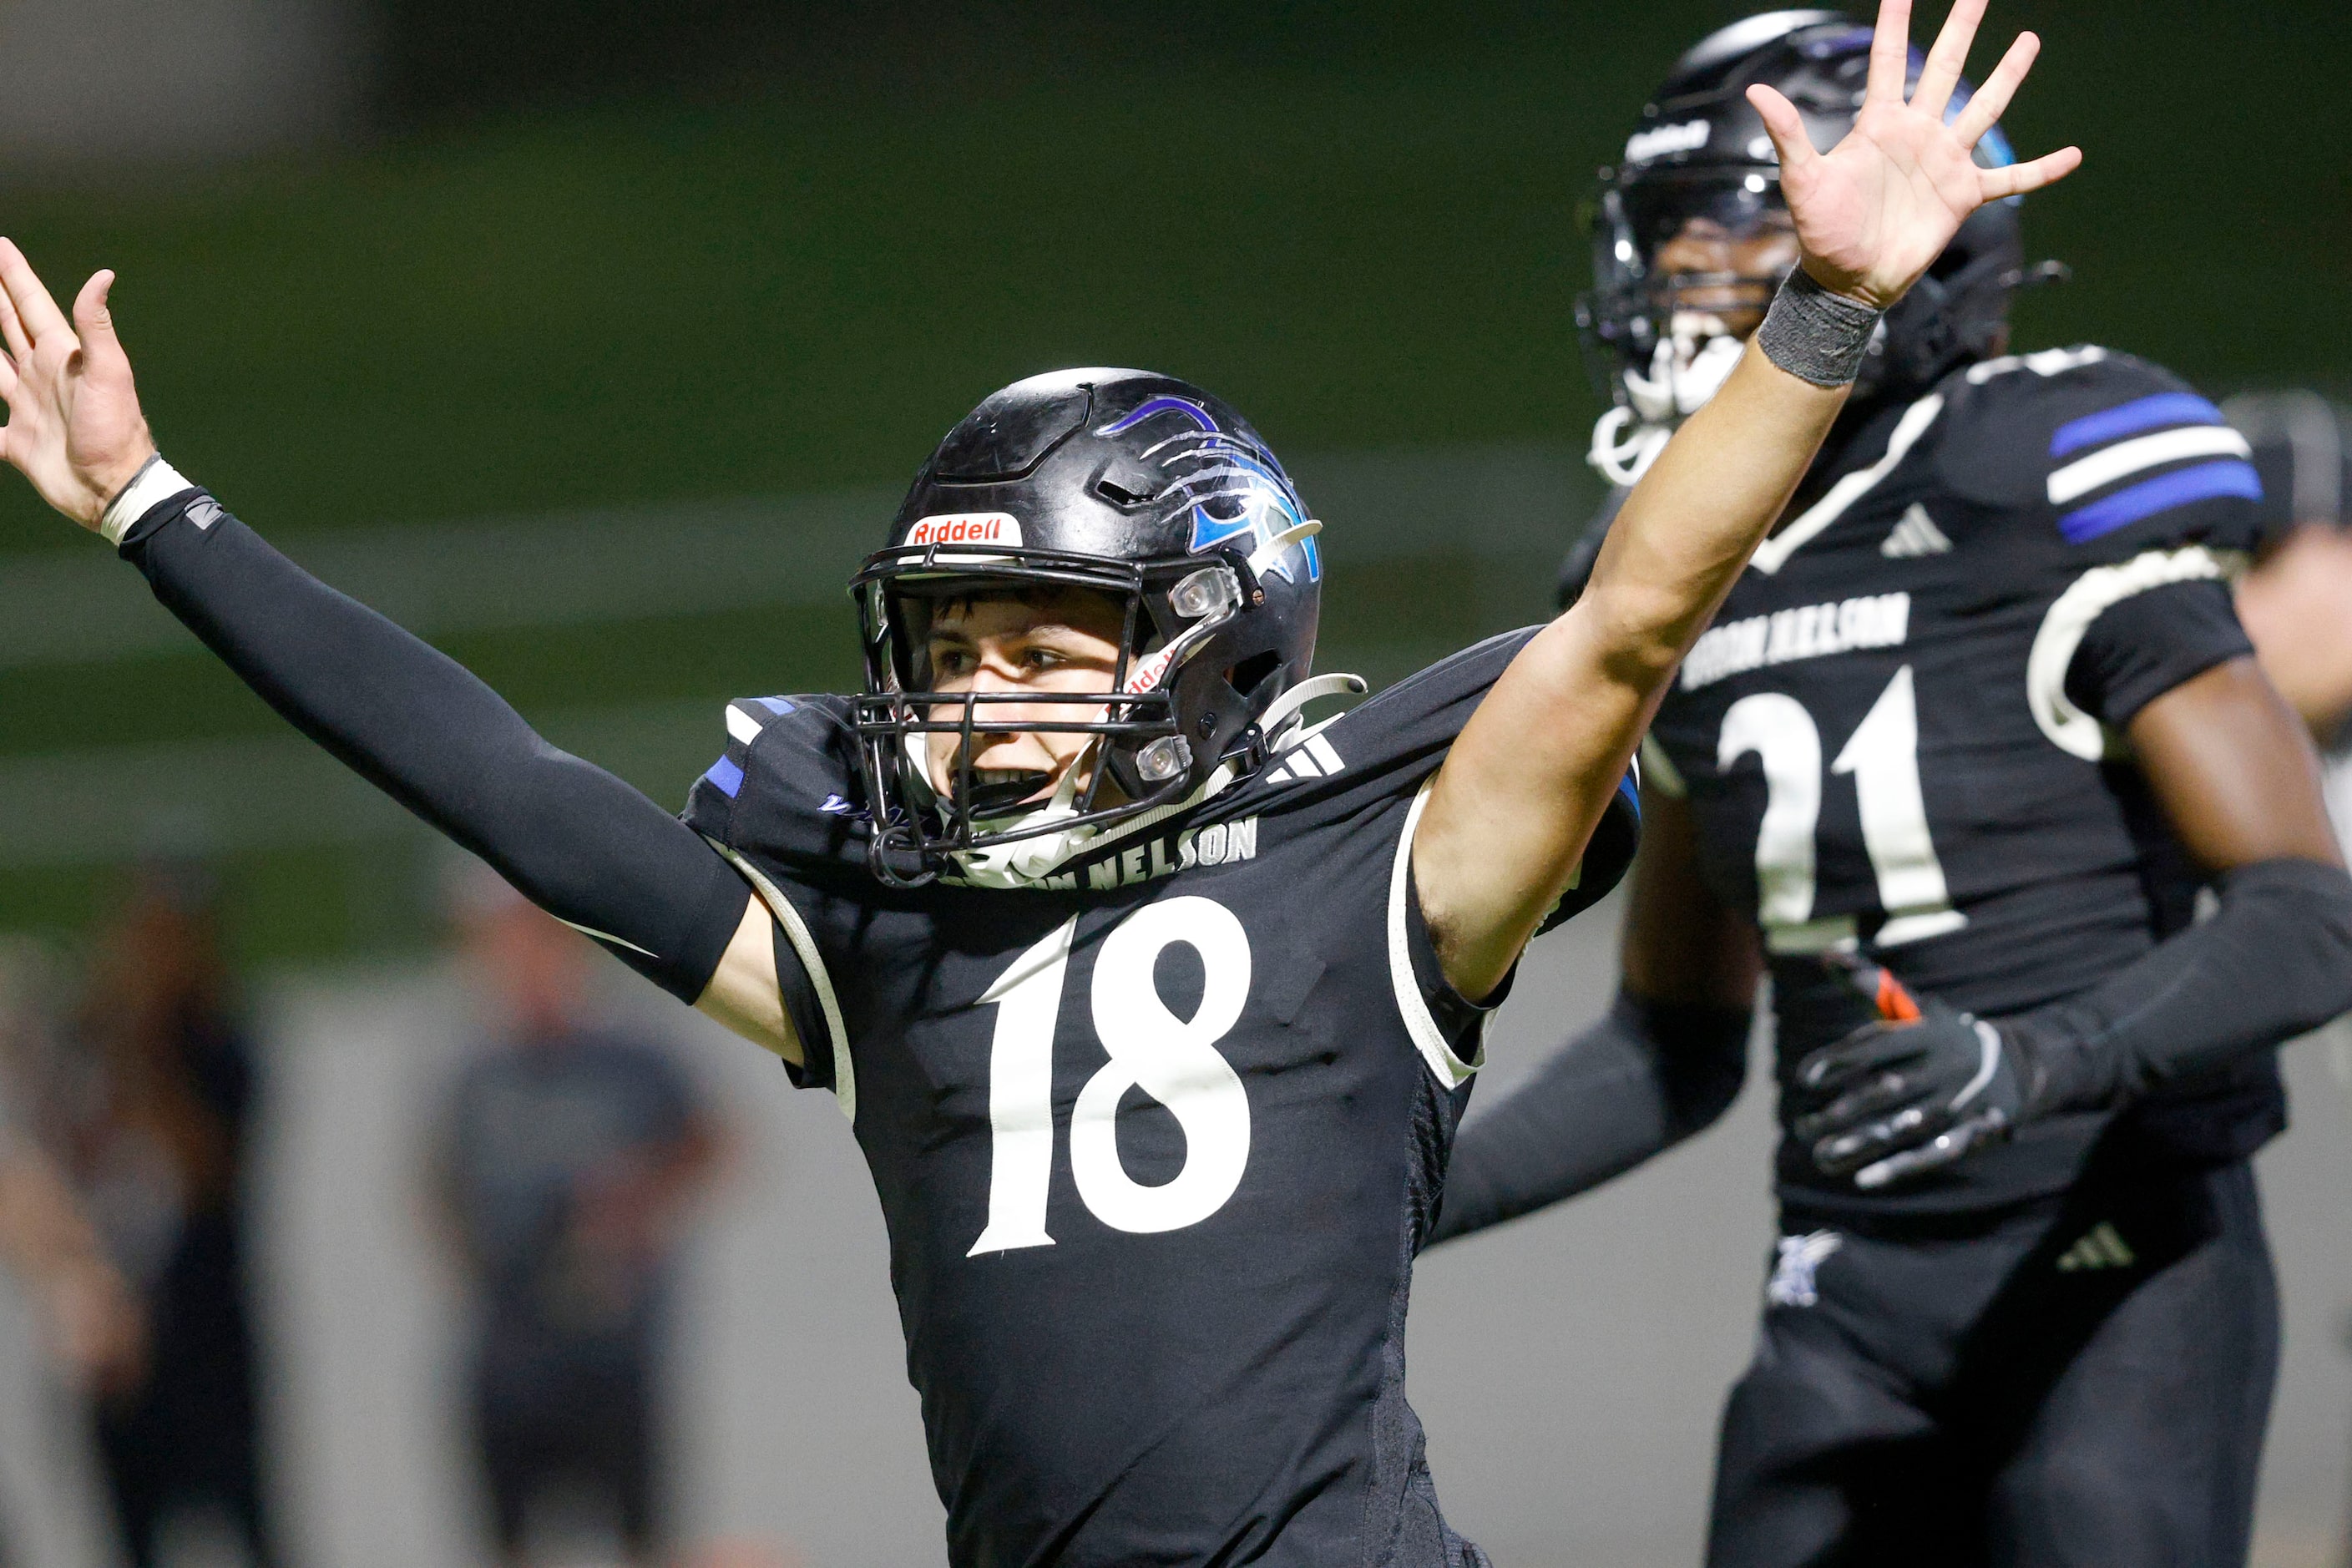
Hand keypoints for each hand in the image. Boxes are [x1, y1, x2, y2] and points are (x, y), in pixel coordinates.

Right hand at [0, 239, 156, 528]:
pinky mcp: (15, 442)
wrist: (112, 489)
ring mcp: (26, 407)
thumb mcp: (109, 373)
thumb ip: (97, 326)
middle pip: (9, 325)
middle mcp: (40, 375)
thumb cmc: (115, 430)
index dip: (14, 276)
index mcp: (60, 355)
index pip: (31, 305)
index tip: (0, 245)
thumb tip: (104, 275)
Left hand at [1750, 0, 2080, 309]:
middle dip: (1961, 30)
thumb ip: (1788, 134)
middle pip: (1945, 69)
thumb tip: (1756, 92)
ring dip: (2007, 76)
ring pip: (1984, 108)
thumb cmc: (1821, 232)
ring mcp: (1944, 161)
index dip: (1896, 25)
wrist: (1848, 280)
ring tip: (2029, 41)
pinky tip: (2074, 155)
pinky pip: (2012, 178)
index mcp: (1879, 124)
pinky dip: (2042, 169)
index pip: (1890, 63)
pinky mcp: (1964, 194)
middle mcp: (1917, 134)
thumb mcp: (1803, 180)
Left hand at [1789, 954, 2036, 1187]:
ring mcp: (1963, 1102)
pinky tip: (1864, 1179)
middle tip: (1802, 1127)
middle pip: (1888, 1090)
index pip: (1878, 1045)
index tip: (1802, 1079)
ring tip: (1820, 1156)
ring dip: (1862, 1144)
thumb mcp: (1914, 1006)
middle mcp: (1947, 1065)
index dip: (1839, 1060)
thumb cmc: (1943, 1034)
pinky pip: (1935, 1153)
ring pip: (1906, 1126)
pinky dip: (1900, 1168)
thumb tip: (1827, 954)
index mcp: (1929, 1031)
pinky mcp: (1975, 1133)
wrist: (2017, 1064)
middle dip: (1842, 1111)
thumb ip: (1870, 983)